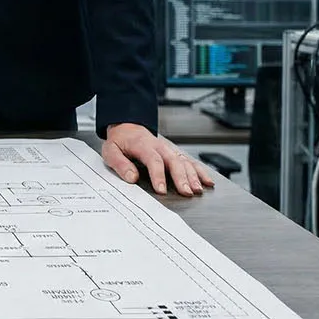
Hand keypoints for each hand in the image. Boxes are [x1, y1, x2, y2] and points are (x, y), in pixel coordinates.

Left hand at [101, 123, 215, 196]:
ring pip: (184, 161)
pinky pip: (190, 161)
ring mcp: (169, 150)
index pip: (153, 160)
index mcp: (143, 145)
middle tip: (186, 192)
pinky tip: (208, 182)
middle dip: (181, 177)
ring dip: (193, 176)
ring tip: (197, 190)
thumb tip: (132, 178)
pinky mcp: (175, 154)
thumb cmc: (120, 141)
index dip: (158, 175)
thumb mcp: (110, 151)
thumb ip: (120, 164)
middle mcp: (160, 146)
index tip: (161, 190)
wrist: (128, 127)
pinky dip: (201, 171)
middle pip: (174, 161)